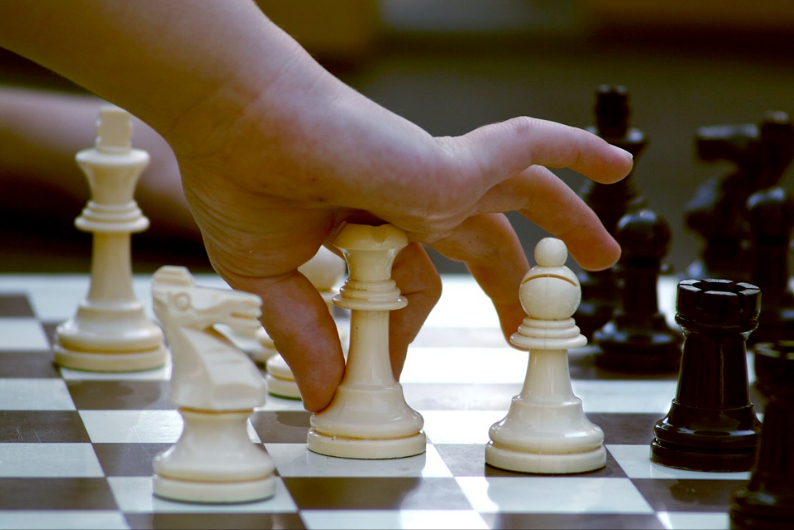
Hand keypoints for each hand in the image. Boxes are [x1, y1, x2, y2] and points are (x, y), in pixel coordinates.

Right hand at [167, 62, 631, 410]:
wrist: (234, 121)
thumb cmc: (242, 181)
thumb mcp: (272, 277)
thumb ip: (307, 332)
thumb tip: (322, 396)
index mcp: (370, 224)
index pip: (410, 284)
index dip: (402, 332)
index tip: (388, 371)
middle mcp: (409, 198)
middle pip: (481, 242)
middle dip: (509, 285)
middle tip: (525, 326)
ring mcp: (433, 178)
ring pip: (520, 194)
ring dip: (566, 219)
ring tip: (603, 255)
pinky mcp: (448, 163)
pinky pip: (526, 149)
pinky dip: (572, 150)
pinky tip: (615, 166)